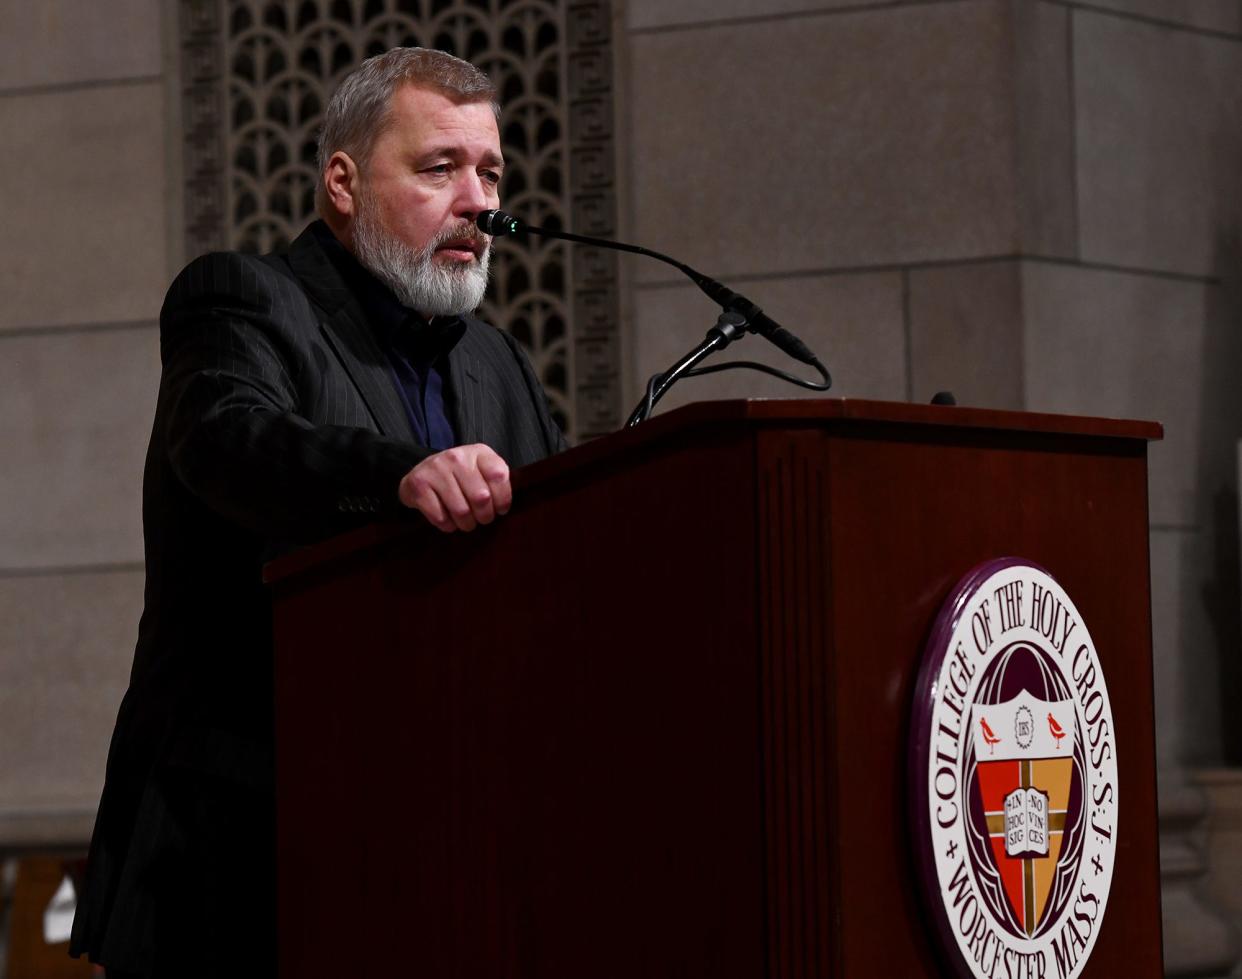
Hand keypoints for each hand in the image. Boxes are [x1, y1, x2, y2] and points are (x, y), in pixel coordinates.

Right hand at [397, 444, 511, 531]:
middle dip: (485, 516)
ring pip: (461, 511)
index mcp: (478, 452)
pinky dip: (447, 526)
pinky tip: (449, 520)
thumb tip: (504, 507)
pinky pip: (440, 517)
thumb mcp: (482, 471)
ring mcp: (436, 469)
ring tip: (467, 522)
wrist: (423, 473)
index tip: (500, 509)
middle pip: (481, 497)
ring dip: (466, 524)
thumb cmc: (460, 476)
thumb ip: (496, 482)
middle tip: (482, 519)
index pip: (498, 476)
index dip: (503, 499)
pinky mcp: (419, 484)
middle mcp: (457, 456)